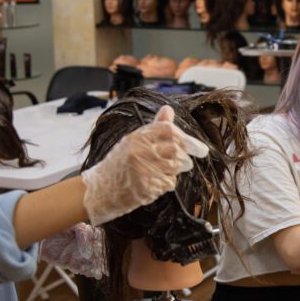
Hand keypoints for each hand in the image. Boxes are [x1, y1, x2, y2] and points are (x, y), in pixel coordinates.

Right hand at [81, 106, 209, 224]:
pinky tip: (156, 184)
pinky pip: (168, 184)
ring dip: (176, 171)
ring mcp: (142, 170)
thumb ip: (154, 128)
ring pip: (175, 167)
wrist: (98, 191)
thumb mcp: (132, 142)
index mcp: (137, 137)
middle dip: (186, 158)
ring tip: (165, 172)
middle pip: (176, 150)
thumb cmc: (118, 164)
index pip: (169, 130)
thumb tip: (168, 109)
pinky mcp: (145, 188)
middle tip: (188, 163)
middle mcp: (139, 151)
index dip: (188, 139)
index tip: (201, 150)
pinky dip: (167, 184)